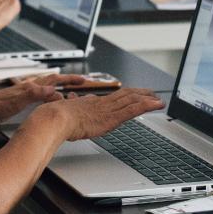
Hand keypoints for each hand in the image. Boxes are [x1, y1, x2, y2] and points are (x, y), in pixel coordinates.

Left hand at [0, 74, 85, 127]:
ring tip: (70, 92)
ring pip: (47, 89)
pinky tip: (48, 104)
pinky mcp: (20, 103)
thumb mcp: (18, 100)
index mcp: (31, 86)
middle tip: (82, 83)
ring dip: (60, 89)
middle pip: (53, 82)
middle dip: (68, 82)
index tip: (83, 80)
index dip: (70, 80)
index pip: (55, 79)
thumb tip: (55, 90)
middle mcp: (29, 88)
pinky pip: (40, 98)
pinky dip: (49, 99)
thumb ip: (36, 94)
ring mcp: (25, 95)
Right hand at [40, 88, 164, 141]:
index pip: (113, 97)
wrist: (54, 119)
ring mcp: (107, 111)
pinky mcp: (111, 118)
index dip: (126, 95)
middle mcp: (102, 104)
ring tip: (158, 100)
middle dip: (140, 94)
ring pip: (132, 101)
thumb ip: (70, 107)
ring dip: (147, 99)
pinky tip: (155, 105)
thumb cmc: (54, 117)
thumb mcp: (64, 110)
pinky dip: (146, 106)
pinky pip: (132, 110)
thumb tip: (69, 100)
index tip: (134, 95)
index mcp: (91, 103)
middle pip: (125, 96)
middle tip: (152, 94)